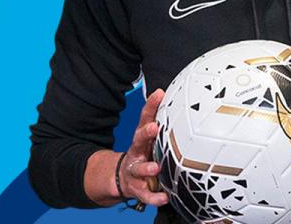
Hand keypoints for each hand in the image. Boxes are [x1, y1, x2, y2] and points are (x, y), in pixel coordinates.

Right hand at [117, 89, 168, 206]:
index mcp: (142, 138)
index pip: (145, 118)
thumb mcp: (148, 136)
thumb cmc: (143, 153)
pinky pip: (146, 194)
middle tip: (154, 128)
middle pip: (139, 140)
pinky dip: (154, 197)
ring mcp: (135, 170)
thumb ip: (157, 119)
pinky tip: (164, 197)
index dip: (151, 106)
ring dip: (147, 168)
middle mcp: (137, 151)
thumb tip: (168, 94)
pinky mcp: (137, 188)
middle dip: (146, 133)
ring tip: (156, 168)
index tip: (159, 94)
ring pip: (139, 169)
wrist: (122, 178)